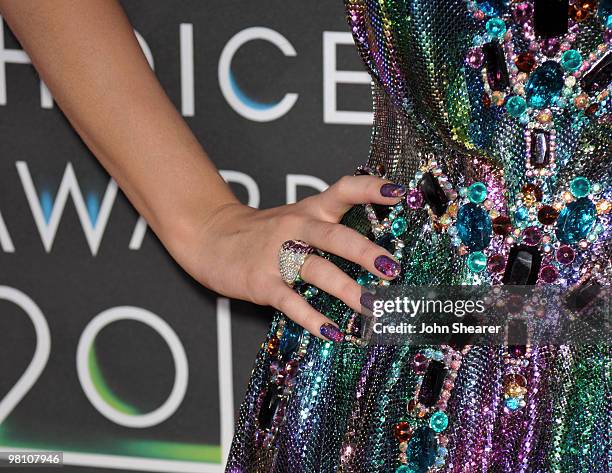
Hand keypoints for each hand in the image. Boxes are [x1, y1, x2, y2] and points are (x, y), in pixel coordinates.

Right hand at [171, 175, 405, 341]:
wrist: (210, 235)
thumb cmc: (263, 231)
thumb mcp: (296, 217)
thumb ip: (330, 225)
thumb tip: (379, 247)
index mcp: (310, 209)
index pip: (344, 190)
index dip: (371, 189)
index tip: (399, 192)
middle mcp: (296, 227)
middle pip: (335, 237)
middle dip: (366, 253)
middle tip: (393, 269)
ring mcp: (277, 254)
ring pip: (317, 270)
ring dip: (346, 290)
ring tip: (371, 308)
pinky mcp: (261, 281)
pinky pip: (290, 301)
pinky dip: (312, 318)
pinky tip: (333, 332)